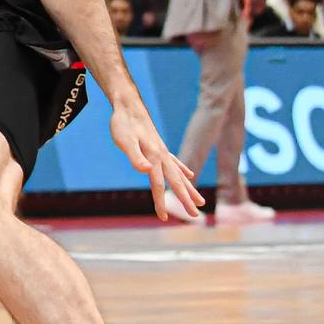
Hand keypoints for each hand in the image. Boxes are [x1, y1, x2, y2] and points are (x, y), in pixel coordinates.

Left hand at [107, 94, 202, 220]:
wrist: (128, 105)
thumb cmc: (123, 123)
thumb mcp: (124, 140)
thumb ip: (135, 156)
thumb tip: (146, 171)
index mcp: (154, 157)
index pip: (158, 184)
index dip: (160, 202)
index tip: (164, 218)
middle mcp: (162, 156)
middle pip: (175, 182)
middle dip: (185, 199)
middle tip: (196, 215)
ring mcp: (162, 151)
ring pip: (179, 174)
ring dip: (189, 188)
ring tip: (200, 200)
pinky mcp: (159, 147)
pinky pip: (175, 162)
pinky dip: (183, 170)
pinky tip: (190, 174)